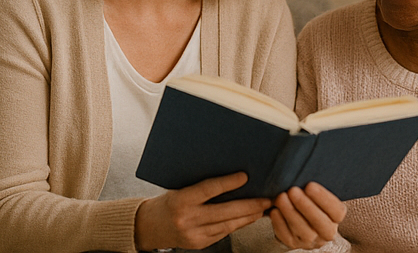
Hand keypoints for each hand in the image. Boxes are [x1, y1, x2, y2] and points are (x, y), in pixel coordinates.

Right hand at [134, 172, 270, 249]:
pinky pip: (224, 232)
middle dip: (250, 205)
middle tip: (267, 198)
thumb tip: (235, 173)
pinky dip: (239, 224)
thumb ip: (203, 184)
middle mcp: (187, 219)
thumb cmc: (169, 202)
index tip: (245, 176)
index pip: (208, 190)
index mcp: (180, 200)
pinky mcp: (199, 244)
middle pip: (224, 212)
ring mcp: (193, 235)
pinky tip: (250, 217)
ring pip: (228, 225)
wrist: (150, 227)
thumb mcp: (181, 188)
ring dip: (249, 216)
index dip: (227, 183)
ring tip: (264, 207)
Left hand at [269, 182, 345, 248]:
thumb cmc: (312, 202)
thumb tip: (307, 171)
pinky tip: (275, 211)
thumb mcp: (319, 196)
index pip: (336, 210)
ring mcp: (310, 241)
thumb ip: (316, 189)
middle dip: (305, 205)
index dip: (323, 198)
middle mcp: (326, 232)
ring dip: (290, 212)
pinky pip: (287, 236)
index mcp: (336, 217)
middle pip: (318, 221)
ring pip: (302, 230)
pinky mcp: (294, 244)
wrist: (302, 222)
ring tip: (281, 198)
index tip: (310, 185)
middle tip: (293, 190)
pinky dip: (280, 223)